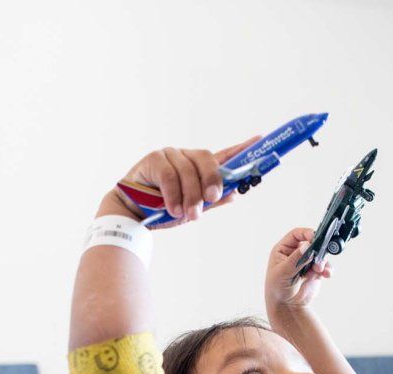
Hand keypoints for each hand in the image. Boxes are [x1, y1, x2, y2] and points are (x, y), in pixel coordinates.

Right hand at [115, 136, 259, 225]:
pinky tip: (173, 209)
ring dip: (190, 196)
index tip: (260, 140)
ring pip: (187, 171)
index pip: (225, 156)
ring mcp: (170, 155)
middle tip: (211, 200)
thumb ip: (212, 201)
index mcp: (199, 168)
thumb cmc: (162, 209)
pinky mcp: (153, 159)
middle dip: (212, 181)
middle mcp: (186, 157)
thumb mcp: (192, 208)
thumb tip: (236, 193)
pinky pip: (169, 175)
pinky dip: (173, 194)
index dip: (242, 149)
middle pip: (207, 159)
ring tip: (188, 215)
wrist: (132, 215)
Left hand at [266, 226, 333, 310]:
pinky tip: (326, 274)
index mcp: (283, 249)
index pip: (296, 234)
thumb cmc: (277, 288)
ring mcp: (306, 262)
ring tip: (319, 270)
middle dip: (317, 249)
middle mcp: (296, 253)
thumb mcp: (283, 272)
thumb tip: (306, 246)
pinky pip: (325, 266)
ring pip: (320, 254)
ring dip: (322, 261)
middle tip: (319, 256)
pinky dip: (327, 269)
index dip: (306, 233)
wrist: (286, 306)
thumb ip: (295, 259)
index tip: (314, 237)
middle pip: (311, 243)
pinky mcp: (315, 272)